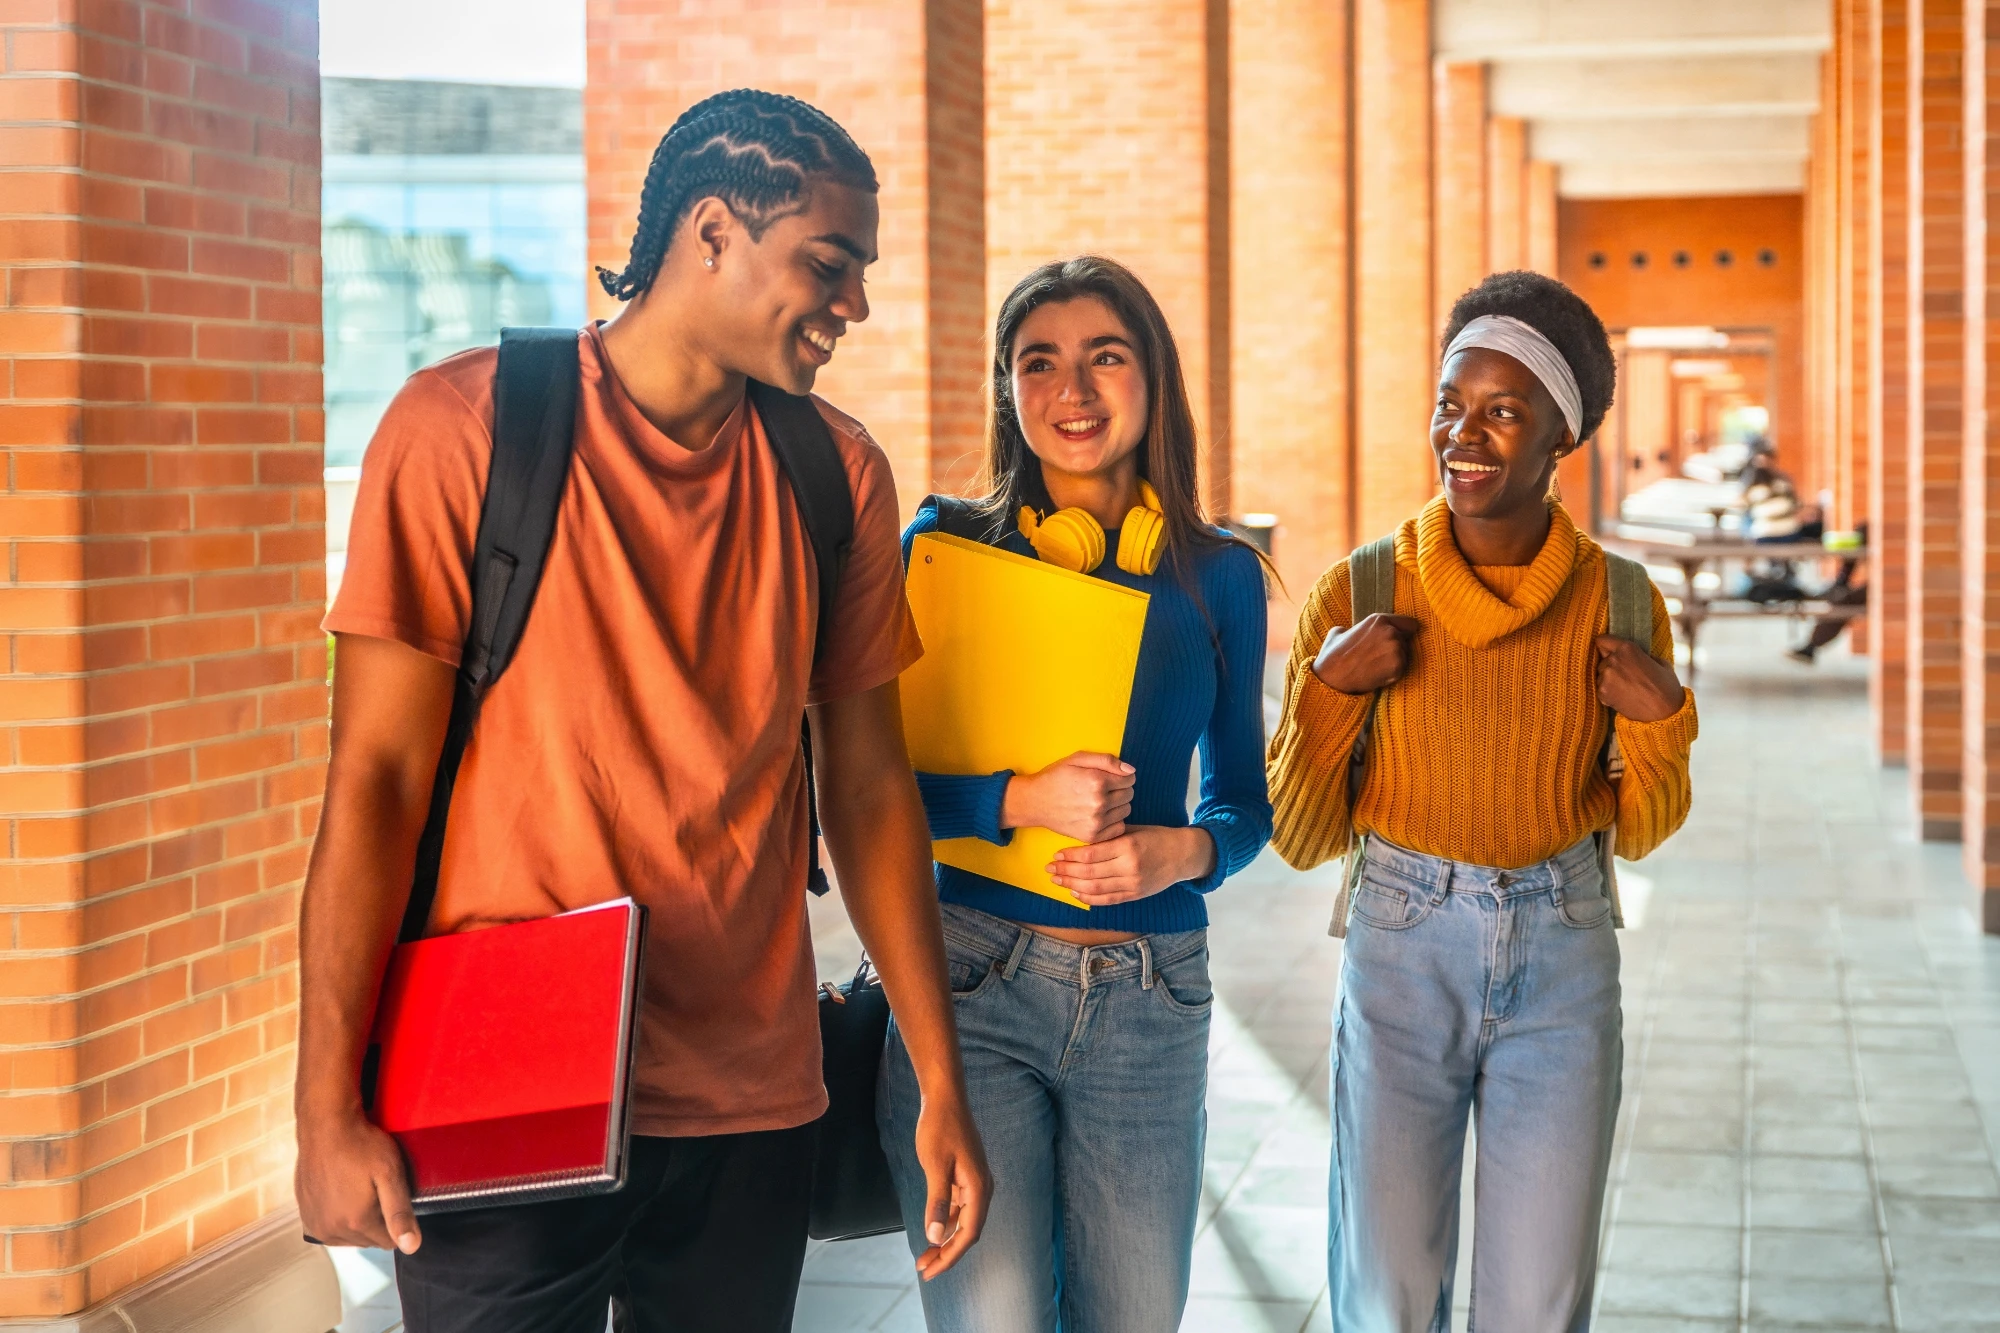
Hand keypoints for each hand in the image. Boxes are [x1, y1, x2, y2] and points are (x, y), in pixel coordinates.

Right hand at [295, 1105, 420, 1253]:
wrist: (325, 1126)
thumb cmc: (360, 1145)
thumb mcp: (390, 1175)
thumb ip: (400, 1213)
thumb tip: (411, 1247)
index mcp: (355, 1223)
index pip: (389, 1241)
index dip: (395, 1220)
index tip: (391, 1196)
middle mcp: (331, 1230)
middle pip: (368, 1240)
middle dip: (376, 1220)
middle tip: (375, 1189)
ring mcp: (315, 1223)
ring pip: (348, 1237)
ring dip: (356, 1221)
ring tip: (358, 1189)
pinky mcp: (305, 1214)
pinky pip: (329, 1228)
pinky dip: (338, 1217)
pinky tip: (342, 1193)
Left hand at [911, 1091, 990, 1279]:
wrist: (945, 1099)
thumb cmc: (939, 1128)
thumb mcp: (935, 1165)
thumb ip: (937, 1201)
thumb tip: (934, 1236)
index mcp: (979, 1187)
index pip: (968, 1233)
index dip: (950, 1256)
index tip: (930, 1271)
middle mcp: (982, 1188)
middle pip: (967, 1231)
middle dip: (947, 1253)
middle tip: (923, 1270)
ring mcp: (975, 1182)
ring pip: (963, 1221)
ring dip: (945, 1240)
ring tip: (924, 1256)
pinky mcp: (967, 1177)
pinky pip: (959, 1208)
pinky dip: (946, 1222)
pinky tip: (932, 1229)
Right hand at [1002, 751, 1134, 842]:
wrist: (1035, 802)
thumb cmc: (1056, 777)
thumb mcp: (1078, 759)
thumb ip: (1107, 761)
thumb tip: (1131, 770)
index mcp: (1097, 781)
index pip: (1129, 779)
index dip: (1122, 776)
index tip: (1111, 777)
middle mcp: (1099, 803)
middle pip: (1129, 795)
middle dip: (1121, 789)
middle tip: (1104, 789)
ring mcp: (1096, 822)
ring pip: (1126, 811)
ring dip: (1118, 805)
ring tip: (1101, 801)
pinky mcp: (1092, 836)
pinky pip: (1119, 828)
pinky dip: (1114, 821)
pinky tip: (1101, 815)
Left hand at [1048, 826, 1215, 905]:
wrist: (1182, 855)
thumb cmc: (1156, 837)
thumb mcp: (1133, 829)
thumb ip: (1109, 836)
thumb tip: (1080, 840)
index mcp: (1128, 846)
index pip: (1091, 854)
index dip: (1070, 856)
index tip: (1056, 854)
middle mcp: (1129, 867)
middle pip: (1089, 873)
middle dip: (1065, 871)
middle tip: (1049, 868)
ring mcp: (1132, 884)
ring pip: (1095, 889)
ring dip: (1072, 886)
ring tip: (1057, 880)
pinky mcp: (1135, 895)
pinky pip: (1107, 900)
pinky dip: (1089, 898)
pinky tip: (1075, 893)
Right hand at [1312, 614, 1421, 694]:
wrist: (1331, 676)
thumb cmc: (1332, 655)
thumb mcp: (1339, 632)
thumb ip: (1353, 629)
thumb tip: (1349, 631)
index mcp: (1378, 620)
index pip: (1409, 623)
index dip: (1404, 632)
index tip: (1397, 640)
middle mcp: (1390, 631)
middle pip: (1407, 640)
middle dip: (1396, 648)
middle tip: (1378, 657)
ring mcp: (1395, 648)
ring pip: (1405, 656)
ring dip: (1395, 662)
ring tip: (1375, 667)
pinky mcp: (1397, 666)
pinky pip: (1402, 670)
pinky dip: (1392, 674)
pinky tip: (1376, 674)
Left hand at [1595, 635, 1684, 722]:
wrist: (1664, 713)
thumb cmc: (1666, 687)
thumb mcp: (1659, 662)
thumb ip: (1641, 655)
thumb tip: (1633, 656)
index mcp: (1627, 648)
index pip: (1602, 640)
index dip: (1606, 647)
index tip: (1610, 652)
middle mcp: (1613, 659)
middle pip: (1603, 659)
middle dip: (1612, 666)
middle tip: (1627, 676)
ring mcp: (1606, 676)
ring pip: (1601, 675)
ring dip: (1609, 680)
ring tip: (1627, 688)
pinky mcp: (1602, 692)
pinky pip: (1601, 689)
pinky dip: (1608, 693)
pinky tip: (1623, 697)